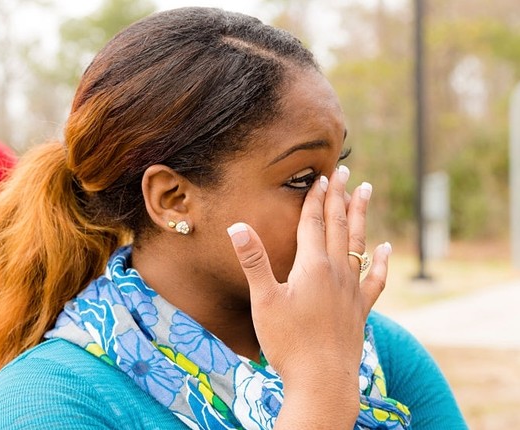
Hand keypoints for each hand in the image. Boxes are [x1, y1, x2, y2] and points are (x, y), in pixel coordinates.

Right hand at [227, 166, 391, 426]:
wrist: (322, 382)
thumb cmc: (288, 343)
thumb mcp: (264, 301)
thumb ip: (253, 261)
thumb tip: (237, 226)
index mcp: (312, 267)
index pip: (314, 224)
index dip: (315, 199)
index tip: (320, 176)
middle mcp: (336, 273)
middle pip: (339, 226)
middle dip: (339, 197)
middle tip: (344, 171)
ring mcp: (351, 291)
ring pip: (359, 245)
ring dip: (360, 217)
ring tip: (365, 192)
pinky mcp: (360, 310)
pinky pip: (374, 278)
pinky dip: (381, 261)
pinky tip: (385, 248)